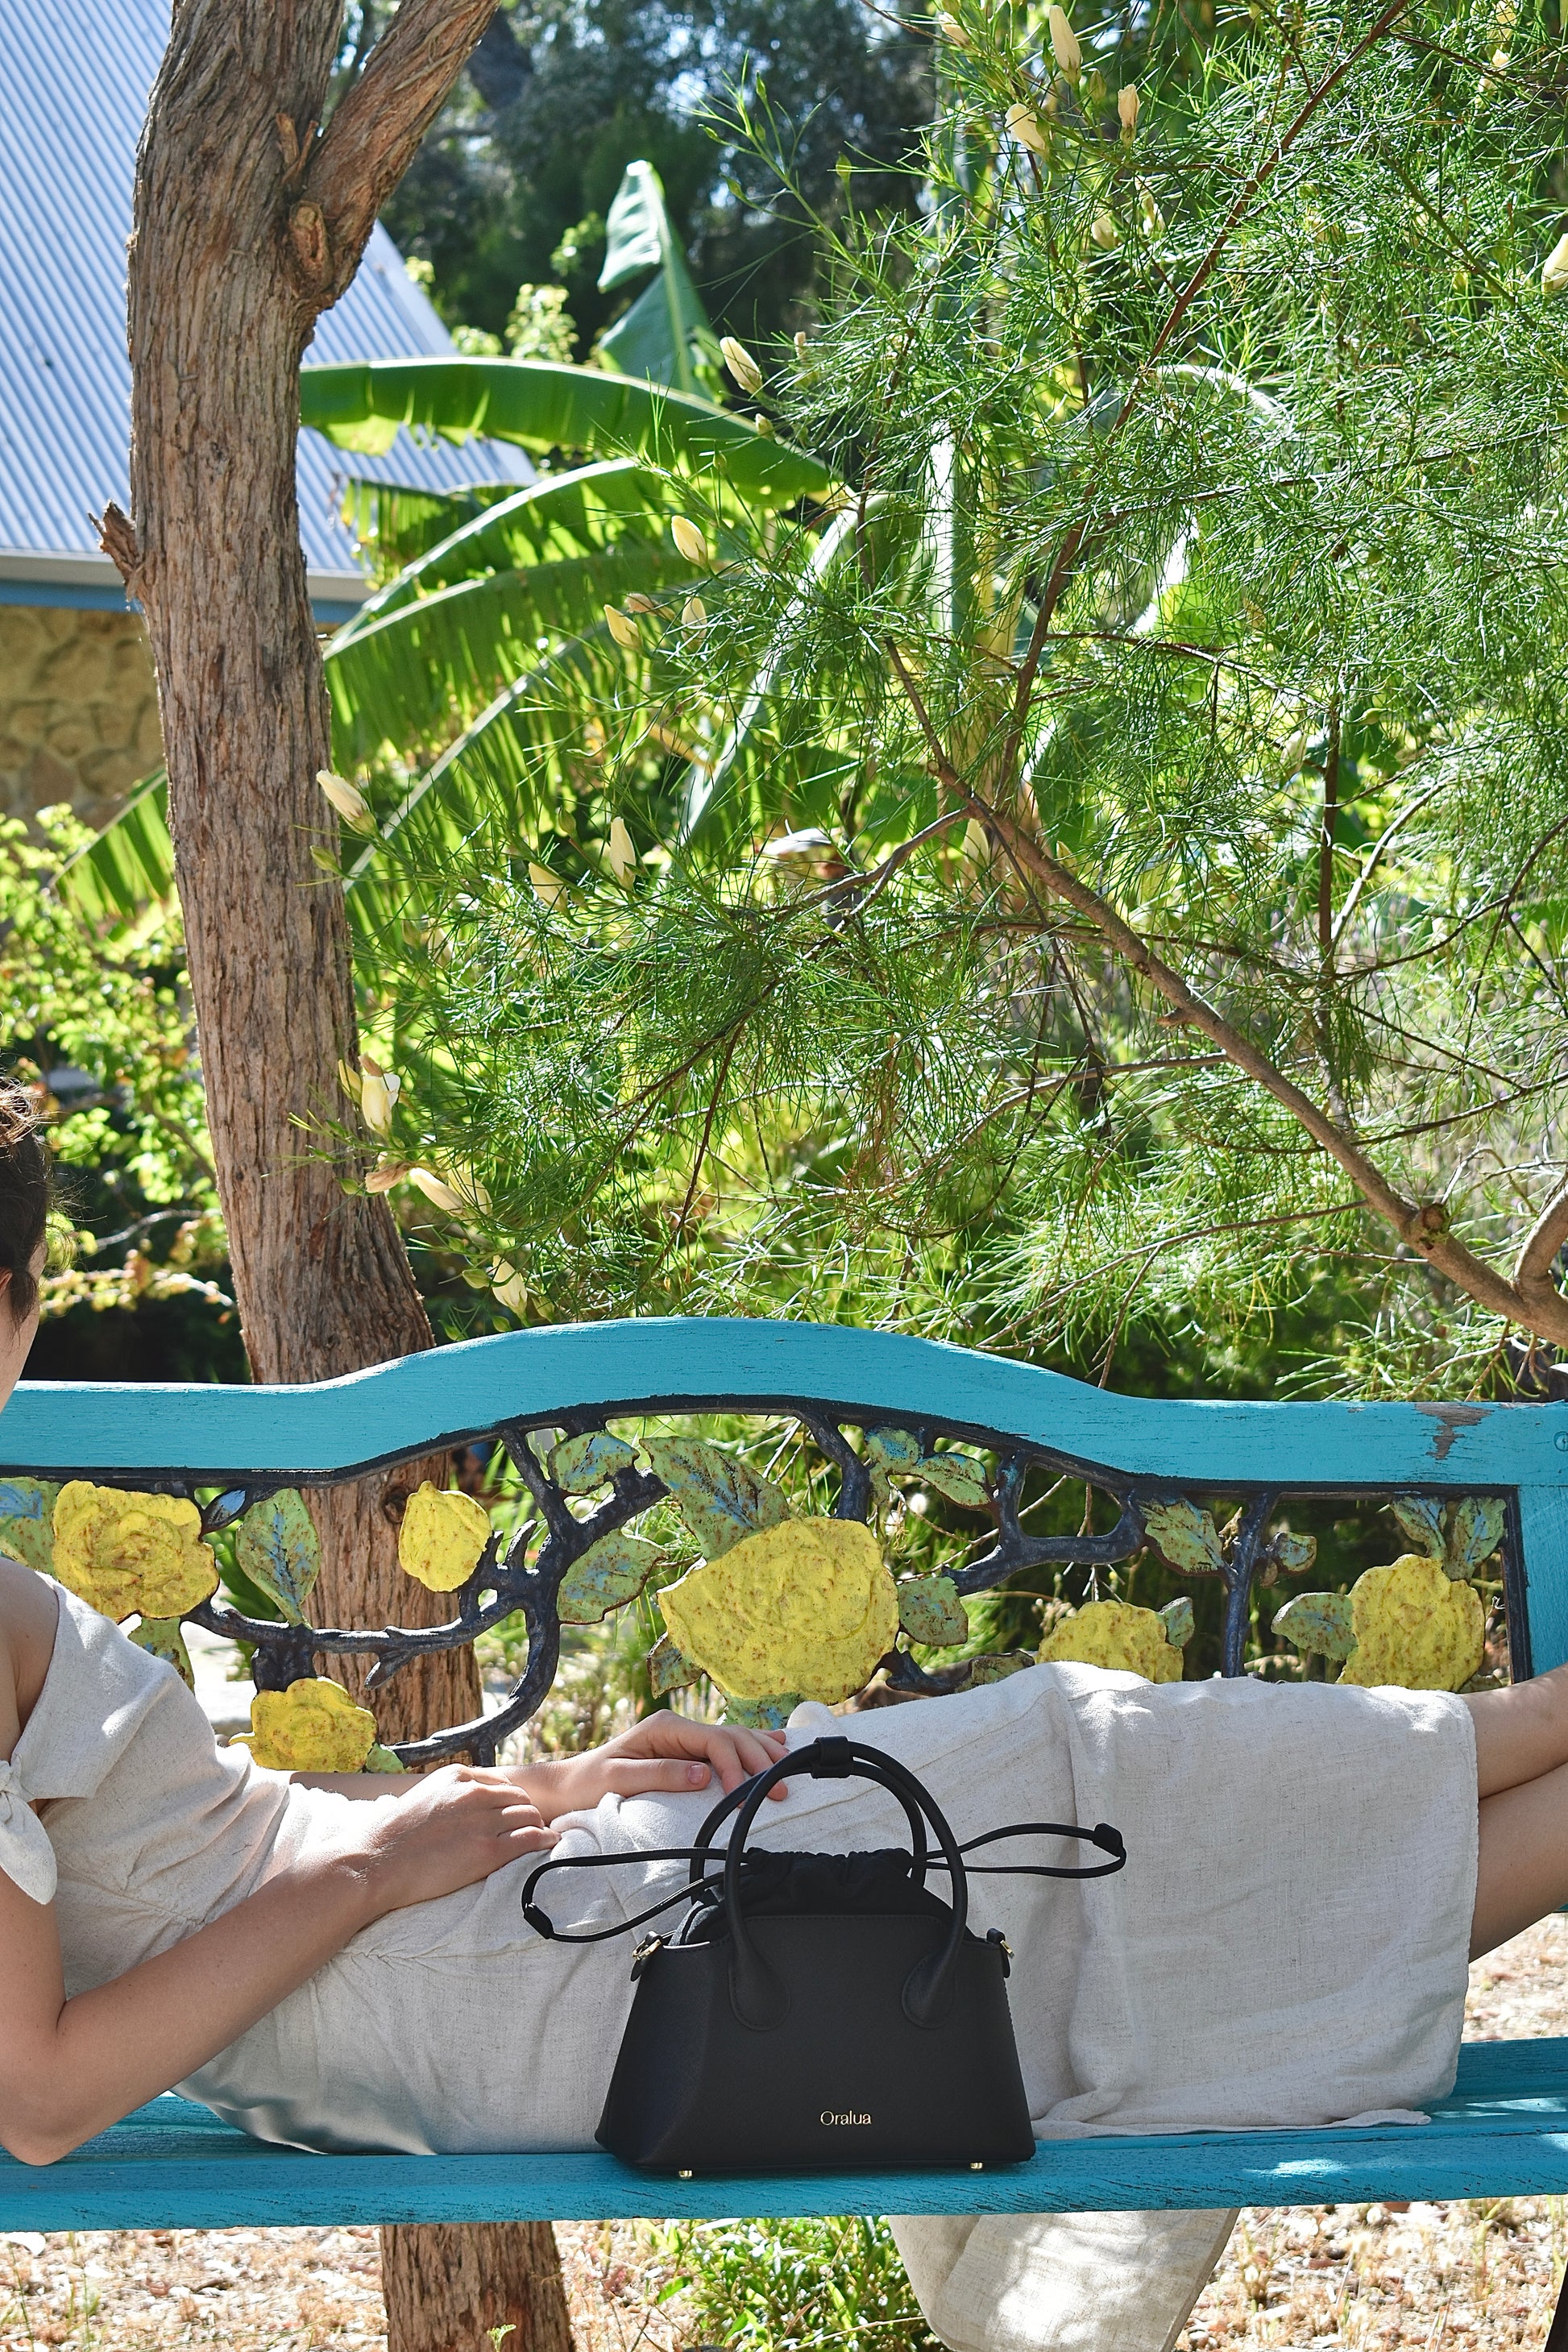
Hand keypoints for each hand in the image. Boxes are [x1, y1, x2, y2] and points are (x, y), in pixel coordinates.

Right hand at [355, 1764, 558, 1917]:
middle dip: (526, 1810)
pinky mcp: (488, 1849)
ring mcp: (483, 1821)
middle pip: (518, 1797)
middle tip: (531, 1825)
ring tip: (542, 1834)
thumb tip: (463, 1804)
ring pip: (528, 1814)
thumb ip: (448, 1795)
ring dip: (538, 1824)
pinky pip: (530, 1838)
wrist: (376, 1863)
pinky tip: (550, 1843)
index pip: (499, 1782)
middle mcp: (473, 1793)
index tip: (514, 1809)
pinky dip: (544, 1839)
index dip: (510, 1798)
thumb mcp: (422, 1798)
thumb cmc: (392, 1837)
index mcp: (456, 1776)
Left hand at [514, 1715, 790, 1824]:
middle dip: (759, 1761)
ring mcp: (684, 1738)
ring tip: (788, 1770)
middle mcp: (678, 1727)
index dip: (734, 1765)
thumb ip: (661, 1774)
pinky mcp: (686, 1751)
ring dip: (763, 1753)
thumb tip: (704, 1774)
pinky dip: (754, 1746)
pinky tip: (777, 1745)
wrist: (569, 1787)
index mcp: (665, 1727)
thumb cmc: (589, 1784)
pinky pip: (726, 1746)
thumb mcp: (618, 1779)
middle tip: (781, 1789)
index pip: (713, 1741)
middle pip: (731, 1737)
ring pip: (735, 1738)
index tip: (744, 1794)